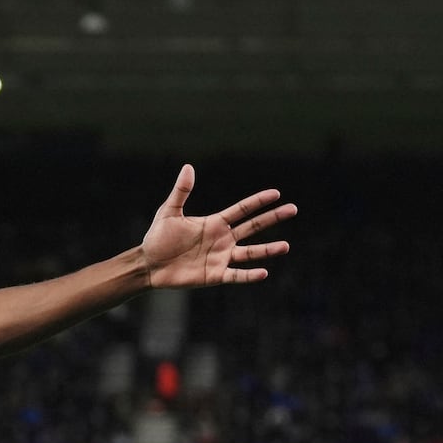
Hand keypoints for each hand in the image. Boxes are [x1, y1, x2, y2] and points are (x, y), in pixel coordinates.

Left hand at [139, 164, 295, 288]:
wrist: (149, 264)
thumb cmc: (158, 237)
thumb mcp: (169, 212)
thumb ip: (181, 192)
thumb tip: (188, 167)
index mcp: (214, 223)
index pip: (242, 210)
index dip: (258, 202)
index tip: (277, 193)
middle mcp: (222, 239)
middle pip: (253, 227)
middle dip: (272, 218)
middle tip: (293, 209)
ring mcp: (220, 257)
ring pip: (250, 253)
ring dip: (268, 250)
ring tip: (286, 246)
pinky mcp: (214, 275)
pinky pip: (236, 275)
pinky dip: (249, 275)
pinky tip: (264, 272)